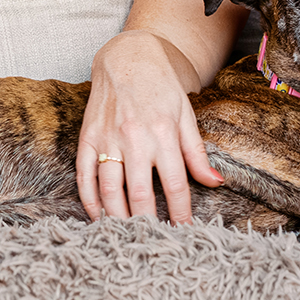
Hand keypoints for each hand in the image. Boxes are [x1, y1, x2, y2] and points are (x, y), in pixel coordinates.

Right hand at [78, 30, 223, 223]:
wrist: (128, 58)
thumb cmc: (161, 87)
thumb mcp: (185, 116)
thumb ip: (197, 152)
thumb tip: (215, 182)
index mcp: (163, 134)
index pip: (175, 185)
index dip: (181, 214)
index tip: (185, 232)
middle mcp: (134, 138)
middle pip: (141, 194)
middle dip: (149, 223)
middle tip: (154, 242)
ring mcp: (107, 139)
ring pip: (110, 189)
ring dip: (118, 218)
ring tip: (127, 237)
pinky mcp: (87, 137)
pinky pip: (84, 175)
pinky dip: (89, 200)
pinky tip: (98, 216)